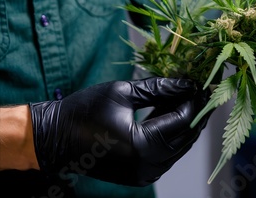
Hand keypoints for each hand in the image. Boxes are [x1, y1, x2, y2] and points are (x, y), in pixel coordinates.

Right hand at [29, 77, 209, 186]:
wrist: (54, 138)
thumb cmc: (84, 111)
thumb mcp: (123, 92)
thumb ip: (160, 88)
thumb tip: (188, 83)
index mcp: (142, 145)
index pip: (183, 119)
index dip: (194, 99)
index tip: (201, 80)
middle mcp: (148, 165)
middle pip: (186, 136)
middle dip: (196, 111)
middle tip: (202, 88)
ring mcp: (145, 174)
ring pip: (179, 146)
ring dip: (186, 122)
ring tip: (187, 96)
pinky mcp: (141, 175)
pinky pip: (167, 153)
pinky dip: (172, 134)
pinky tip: (172, 112)